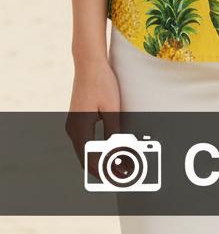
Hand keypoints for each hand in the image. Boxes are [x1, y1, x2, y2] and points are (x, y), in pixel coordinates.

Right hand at [67, 56, 121, 180]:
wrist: (89, 63)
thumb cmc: (102, 83)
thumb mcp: (111, 108)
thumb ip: (114, 131)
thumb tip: (119, 151)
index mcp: (79, 129)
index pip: (91, 160)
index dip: (106, 171)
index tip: (122, 176)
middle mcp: (73, 130)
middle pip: (87, 158)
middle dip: (104, 169)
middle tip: (124, 175)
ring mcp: (74, 125)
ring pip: (87, 150)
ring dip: (102, 159)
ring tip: (120, 165)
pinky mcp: (79, 119)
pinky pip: (87, 141)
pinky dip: (98, 149)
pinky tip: (111, 150)